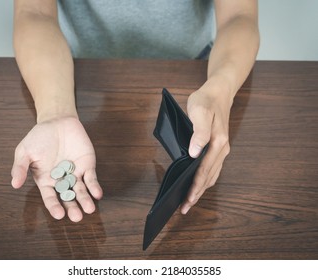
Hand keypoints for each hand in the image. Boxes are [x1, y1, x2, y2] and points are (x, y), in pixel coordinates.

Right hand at [11, 117, 102, 221]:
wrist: (57, 122)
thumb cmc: (39, 137)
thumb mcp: (25, 151)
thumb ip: (20, 167)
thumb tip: (13, 184)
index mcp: (46, 180)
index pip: (50, 197)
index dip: (54, 206)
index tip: (59, 215)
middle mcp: (61, 180)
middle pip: (68, 197)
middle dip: (73, 207)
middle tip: (77, 217)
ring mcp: (75, 174)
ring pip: (81, 190)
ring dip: (85, 200)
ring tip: (89, 209)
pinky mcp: (87, 166)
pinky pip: (92, 178)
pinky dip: (95, 186)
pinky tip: (98, 194)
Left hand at [180, 88, 231, 213]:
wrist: (218, 93)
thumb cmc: (206, 101)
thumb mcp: (200, 112)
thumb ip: (199, 133)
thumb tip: (195, 153)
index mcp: (218, 143)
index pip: (204, 171)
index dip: (195, 187)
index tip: (187, 200)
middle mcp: (222, 149)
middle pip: (209, 177)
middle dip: (197, 193)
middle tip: (185, 207)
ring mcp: (221, 150)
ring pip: (211, 175)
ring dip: (201, 189)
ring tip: (189, 200)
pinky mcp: (218, 148)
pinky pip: (212, 168)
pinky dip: (204, 179)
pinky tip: (197, 183)